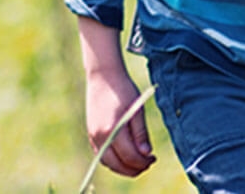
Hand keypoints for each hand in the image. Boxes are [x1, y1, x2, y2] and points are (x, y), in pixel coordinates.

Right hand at [77, 18, 156, 176]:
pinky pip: (101, 154)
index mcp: (112, 130)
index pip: (129, 157)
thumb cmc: (123, 90)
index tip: (153, 158)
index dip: (143, 162)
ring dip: (123, 166)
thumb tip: (146, 154)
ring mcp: (93, 135)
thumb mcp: (137, 111)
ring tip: (137, 161)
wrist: (103, 76)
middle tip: (148, 163)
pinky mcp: (91, 133)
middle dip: (134, 168)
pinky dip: (113, 160)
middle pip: (117, 165)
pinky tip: (125, 155)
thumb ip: (141, 134)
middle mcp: (99, 136)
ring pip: (107, 162)